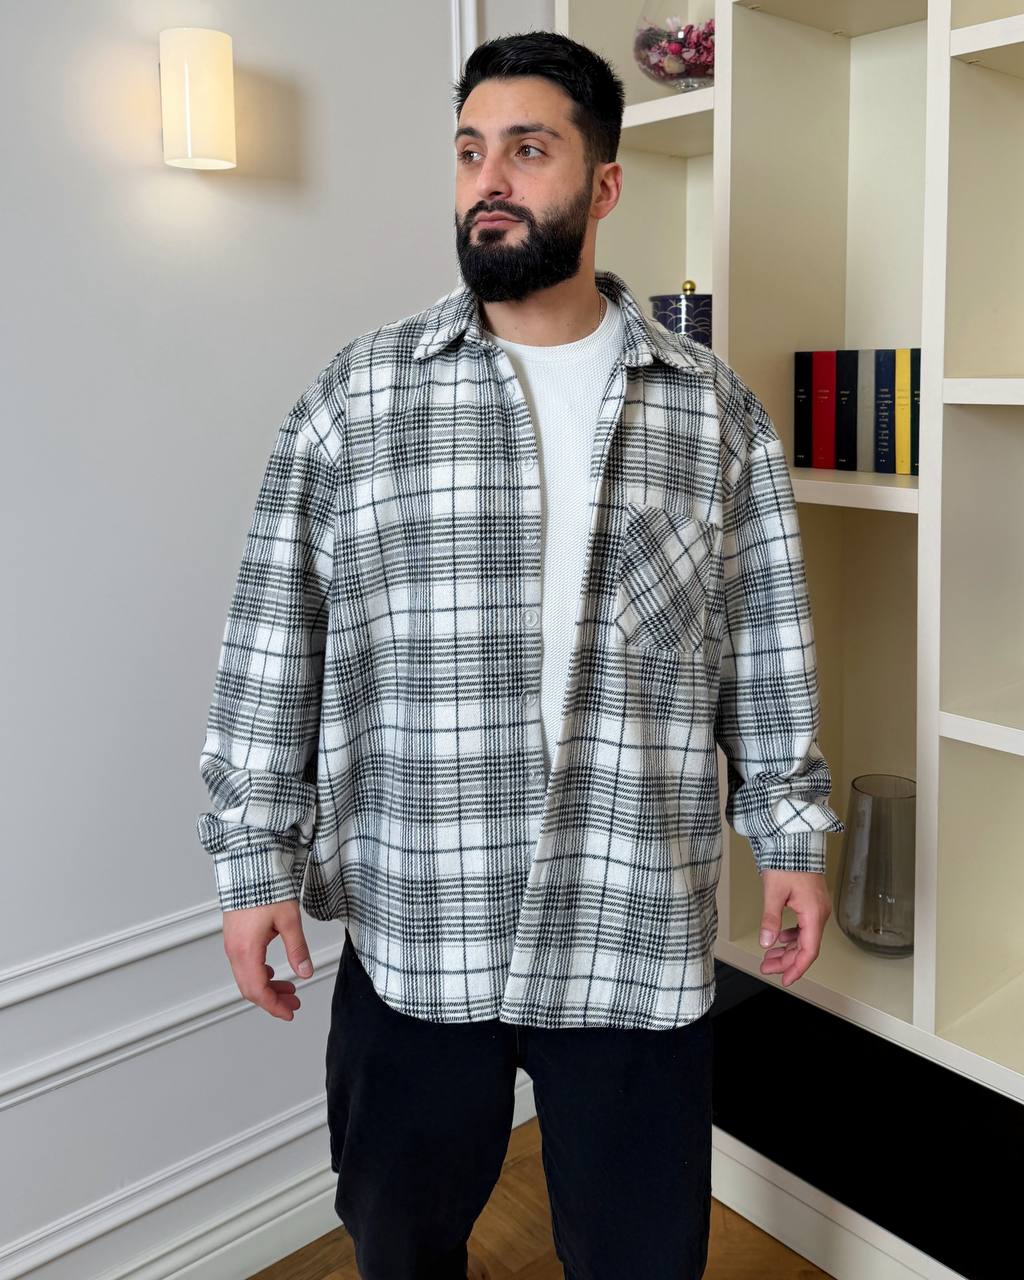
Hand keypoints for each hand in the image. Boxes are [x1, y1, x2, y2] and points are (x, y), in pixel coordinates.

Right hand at [222, 899, 314, 1019]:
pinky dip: (260, 974)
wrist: (248, 866)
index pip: (257, 990)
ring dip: (267, 987)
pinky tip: (273, 972)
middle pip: (250, 988)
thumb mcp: (288, 919)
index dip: (273, 1006)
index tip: (288, 1013)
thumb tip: (305, 972)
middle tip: (293, 1004)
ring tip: (289, 990)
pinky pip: (244, 965)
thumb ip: (297, 948)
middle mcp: (234, 950)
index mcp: (246, 950)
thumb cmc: (265, 888)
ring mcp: (232, 944)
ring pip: (246, 977)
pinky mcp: (234, 937)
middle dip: (272, 1000)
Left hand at [757, 869, 830, 987]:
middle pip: (806, 947)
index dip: (797, 968)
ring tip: (770, 956)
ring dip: (787, 949)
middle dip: (786, 960)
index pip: (809, 950)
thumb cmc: (788, 860)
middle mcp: (819, 912)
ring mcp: (817, 908)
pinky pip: (804, 927)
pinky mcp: (812, 903)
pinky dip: (792, 936)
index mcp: (813, 913)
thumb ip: (770, 919)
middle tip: (767, 967)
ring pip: (805, 938)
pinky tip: (780, 938)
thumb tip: (766, 941)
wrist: (796, 841)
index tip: (786, 979)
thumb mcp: (774, 891)